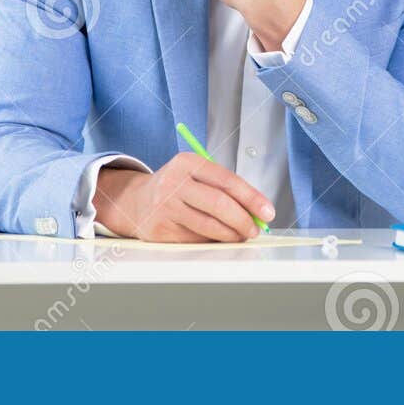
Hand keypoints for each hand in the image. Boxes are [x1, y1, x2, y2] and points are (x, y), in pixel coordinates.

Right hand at [94, 153, 275, 241]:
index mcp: (187, 163)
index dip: (252, 198)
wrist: (136, 201)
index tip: (267, 211)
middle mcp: (174, 183)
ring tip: (240, 234)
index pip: (227, 181)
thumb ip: (224, 187)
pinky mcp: (161, 231)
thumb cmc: (176, 187)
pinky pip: (196, 240)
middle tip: (255, 229)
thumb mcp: (195, 174)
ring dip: (231, 235)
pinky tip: (216, 237)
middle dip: (244, 220)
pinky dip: (212, 241)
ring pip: (209, 227)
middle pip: (220, 205)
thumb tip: (256, 211)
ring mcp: (165, 208)